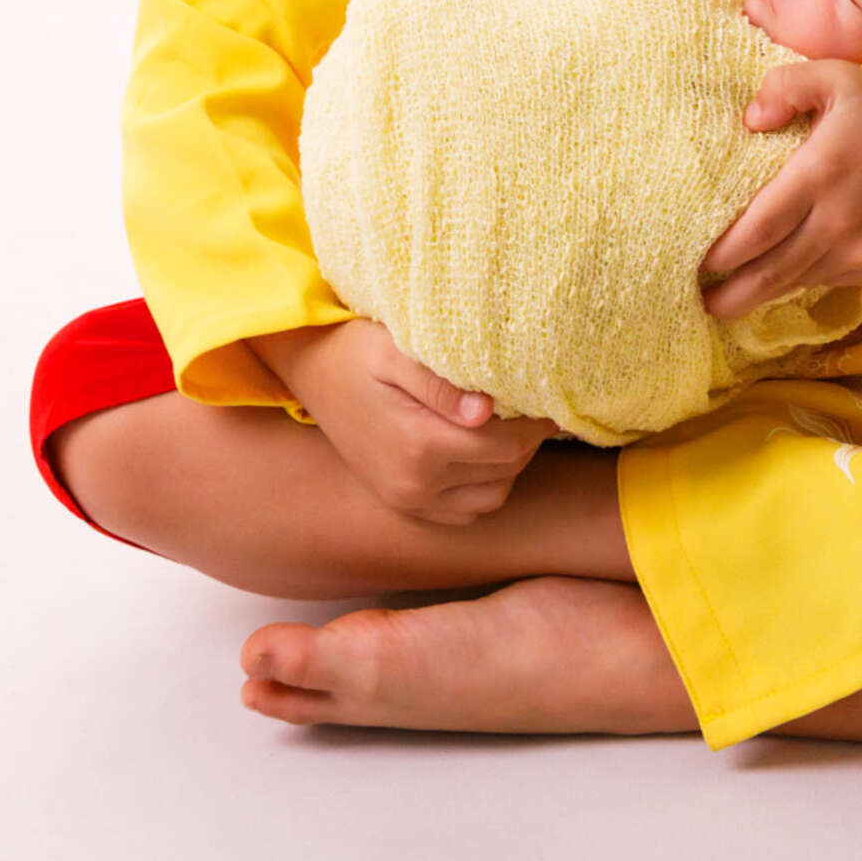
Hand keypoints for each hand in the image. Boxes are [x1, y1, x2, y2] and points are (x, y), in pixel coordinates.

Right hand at [250, 318, 558, 525]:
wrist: (309, 368)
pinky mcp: (401, 501)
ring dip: (510, 466)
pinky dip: (484, 486)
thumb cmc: (356, 349)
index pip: (505, 444)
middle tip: (537, 405)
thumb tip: (488, 411)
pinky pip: (464, 512)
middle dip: (528, 440)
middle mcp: (413, 484)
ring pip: (490, 497)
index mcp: (418, 445)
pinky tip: (484, 450)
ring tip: (512, 425)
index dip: (537, 422)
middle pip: (503, 472)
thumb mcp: (396, 350)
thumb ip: (442, 383)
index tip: (551, 396)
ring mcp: (406, 499)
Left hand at [698, 60, 861, 318]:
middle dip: (733, 293)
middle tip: (702, 303)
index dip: (725, 254)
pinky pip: (828, 280)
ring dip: (762, 292)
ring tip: (730, 299)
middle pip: (772, 270)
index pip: (759, 228)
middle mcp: (839, 220)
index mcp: (821, 173)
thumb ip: (785, 87)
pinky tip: (779, 279)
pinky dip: (800, 281)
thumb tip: (750, 118)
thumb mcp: (836, 77)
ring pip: (798, 282)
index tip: (698, 262)